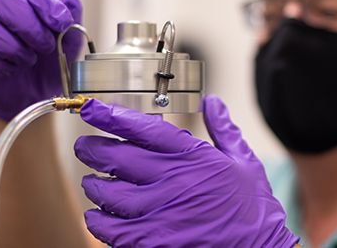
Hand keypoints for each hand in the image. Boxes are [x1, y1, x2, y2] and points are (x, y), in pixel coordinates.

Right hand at [0, 0, 82, 120]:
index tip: (63, 24)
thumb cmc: (50, 62)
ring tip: (29, 60)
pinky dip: (0, 66)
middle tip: (46, 47)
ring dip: (15, 50)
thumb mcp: (69, 41)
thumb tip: (71, 0)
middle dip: (30, 28)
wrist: (35, 94)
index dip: (48, 5)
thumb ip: (73, 18)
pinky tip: (11, 70)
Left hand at [75, 95, 298, 247]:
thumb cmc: (252, 208)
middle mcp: (174, 181)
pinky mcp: (155, 241)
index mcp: (194, 158)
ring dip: (94, 186)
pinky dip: (99, 222)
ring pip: (111, 194)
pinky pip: (114, 231)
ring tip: (90, 182)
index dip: (113, 116)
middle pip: (119, 158)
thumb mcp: (244, 161)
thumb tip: (212, 102)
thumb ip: (223, 130)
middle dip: (93, 149)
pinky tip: (96, 217)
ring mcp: (162, 213)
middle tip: (83, 146)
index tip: (92, 109)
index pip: (144, 129)